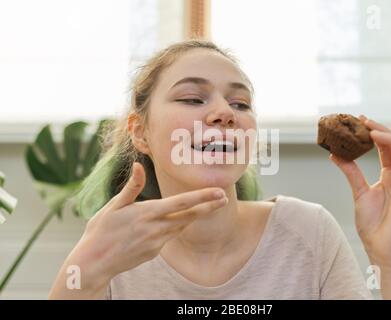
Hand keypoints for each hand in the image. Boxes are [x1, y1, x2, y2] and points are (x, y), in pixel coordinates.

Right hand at [49, 162, 227, 298]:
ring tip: (208, 206)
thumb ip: (132, 186)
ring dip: (194, 216)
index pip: (182, 203)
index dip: (202, 197)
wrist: (94, 262)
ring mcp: (157, 242)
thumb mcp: (114, 205)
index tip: (218, 192)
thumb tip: (139, 165)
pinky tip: (169, 223)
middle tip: (224, 198)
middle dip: (209, 207)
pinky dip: (173, 227)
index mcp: (148, 213)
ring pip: (181, 226)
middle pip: (190, 216)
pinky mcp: (155, 252)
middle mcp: (156, 228)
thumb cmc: (101, 230)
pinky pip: (169, 236)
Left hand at [329, 115, 390, 265]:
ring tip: (376, 136)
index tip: (362, 119)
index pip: (385, 148)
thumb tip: (334, 154)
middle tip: (366, 122)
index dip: (376, 133)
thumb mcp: (359, 192)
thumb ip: (351, 172)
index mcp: (389, 175)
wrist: (378, 248)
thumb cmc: (372, 224)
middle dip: (384, 132)